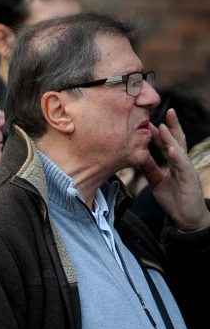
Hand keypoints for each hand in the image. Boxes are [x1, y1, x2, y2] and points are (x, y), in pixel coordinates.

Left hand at [140, 110, 209, 231]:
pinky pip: (182, 166)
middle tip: (167, 110)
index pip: (167, 143)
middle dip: (172, 126)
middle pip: (177, 141)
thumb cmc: (174, 198)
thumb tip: (137, 156)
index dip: (159, 132)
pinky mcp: (189, 180)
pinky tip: (170, 149)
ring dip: (170, 138)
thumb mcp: (157, 181)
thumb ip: (149, 168)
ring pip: (178, 151)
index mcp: (174, 163)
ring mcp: (186, 170)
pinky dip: (176, 157)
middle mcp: (181, 163)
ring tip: (162, 126)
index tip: (148, 119)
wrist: (187, 218)